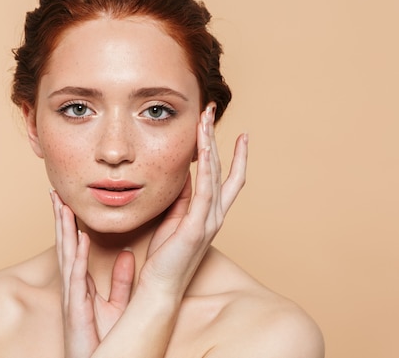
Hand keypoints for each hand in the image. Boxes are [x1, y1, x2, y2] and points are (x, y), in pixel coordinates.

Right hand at [51, 191, 134, 357]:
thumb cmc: (105, 339)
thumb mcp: (118, 305)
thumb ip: (122, 280)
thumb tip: (128, 256)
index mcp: (82, 283)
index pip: (75, 246)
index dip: (71, 223)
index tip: (69, 201)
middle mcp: (74, 285)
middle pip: (65, 244)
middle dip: (60, 218)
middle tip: (56, 192)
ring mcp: (72, 295)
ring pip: (66, 255)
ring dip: (64, 230)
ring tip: (61, 205)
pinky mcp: (76, 308)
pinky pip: (77, 277)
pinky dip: (78, 257)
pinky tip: (79, 239)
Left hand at [141, 104, 247, 295]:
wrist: (160, 288)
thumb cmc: (165, 257)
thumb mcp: (174, 221)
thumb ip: (182, 200)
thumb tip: (184, 177)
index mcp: (210, 213)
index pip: (227, 178)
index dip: (234, 155)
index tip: (238, 133)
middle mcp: (215, 214)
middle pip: (222, 168)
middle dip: (216, 138)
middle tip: (211, 111)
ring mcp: (209, 220)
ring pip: (215, 174)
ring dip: (210, 144)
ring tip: (205, 119)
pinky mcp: (198, 226)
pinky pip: (205, 190)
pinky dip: (207, 167)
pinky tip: (205, 148)